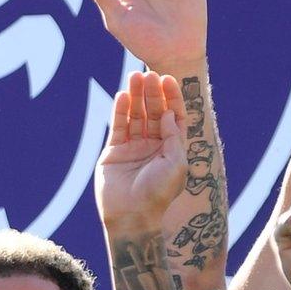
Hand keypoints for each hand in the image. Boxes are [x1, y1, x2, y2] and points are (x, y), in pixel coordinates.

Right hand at [95, 70, 186, 223]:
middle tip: (148, 73)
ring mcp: (133, 147)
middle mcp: (154, 145)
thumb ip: (172, 137)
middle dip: (152, 93)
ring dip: (135, 96)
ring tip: (133, 76)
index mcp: (173, 148)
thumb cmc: (158, 193)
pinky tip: (122, 95)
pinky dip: (120, 111)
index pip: (174, 116)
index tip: (168, 79)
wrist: (131, 216)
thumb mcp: (176, 164)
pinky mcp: (114, 152)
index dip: (172, 97)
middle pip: (154, 112)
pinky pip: (118, 126)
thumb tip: (168, 114)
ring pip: (135, 116)